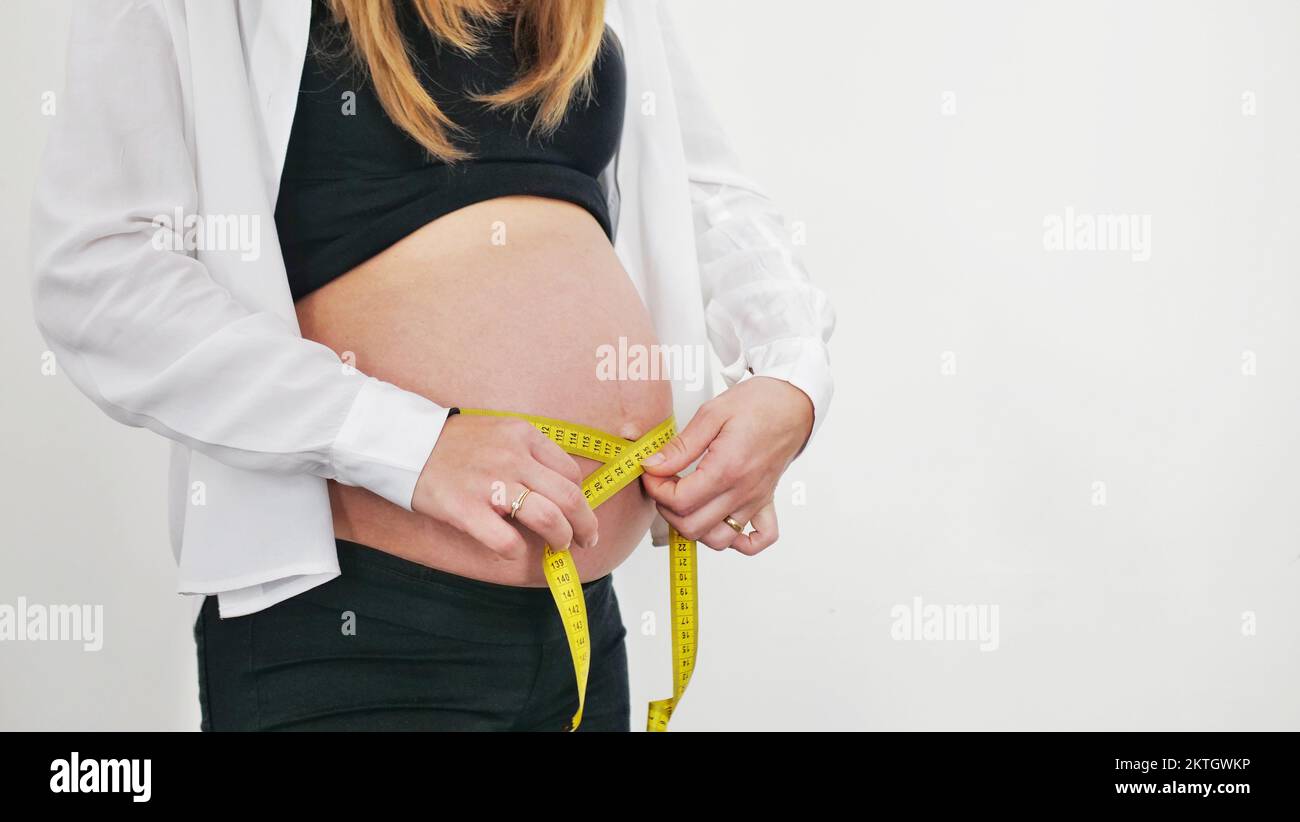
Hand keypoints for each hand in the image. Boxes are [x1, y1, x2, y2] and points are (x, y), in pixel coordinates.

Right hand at [412, 414, 598, 559]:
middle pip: (570, 498)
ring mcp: (491, 483)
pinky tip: (513, 550)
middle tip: (586, 540)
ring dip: (562, 539)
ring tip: (560, 547)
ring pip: (548, 518)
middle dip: (585, 525)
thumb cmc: (454, 442)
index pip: (571, 472)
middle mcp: (513, 457)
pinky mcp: (466, 509)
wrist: (404, 443)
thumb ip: (528, 453)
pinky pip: (506, 540)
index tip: (578, 513)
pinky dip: (516, 550)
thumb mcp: (499, 431)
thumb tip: (558, 487)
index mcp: (524, 436)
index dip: (581, 498)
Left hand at [640, 376, 813, 553]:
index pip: (680, 501)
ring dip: (694, 527)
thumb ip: (680, 447)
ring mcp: (755, 501)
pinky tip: (722, 523)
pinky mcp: (765, 502)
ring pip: (718, 540)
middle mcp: (743, 491)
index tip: (653, 473)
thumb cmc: (758, 404)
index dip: (656, 489)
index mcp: (727, 468)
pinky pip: (758, 539)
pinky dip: (739, 542)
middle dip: (668, 510)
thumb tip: (654, 466)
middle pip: (693, 526)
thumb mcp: (711, 414)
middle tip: (665, 485)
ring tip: (686, 502)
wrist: (793, 403)